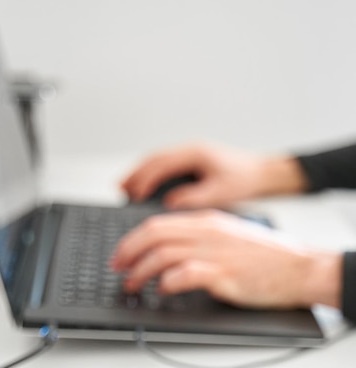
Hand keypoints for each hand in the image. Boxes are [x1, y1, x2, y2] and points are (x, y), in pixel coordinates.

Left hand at [111, 209, 341, 309]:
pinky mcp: (223, 272)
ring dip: (141, 271)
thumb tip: (170, 253)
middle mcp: (207, 232)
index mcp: (207, 222)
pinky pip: (185, 273)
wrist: (299, 267)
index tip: (122, 255)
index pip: (158, 224)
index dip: (132, 240)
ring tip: (132, 284)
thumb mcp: (230, 238)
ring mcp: (215, 251)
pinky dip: (167, 282)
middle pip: (153, 235)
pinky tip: (162, 290)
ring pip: (162, 254)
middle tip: (117, 268)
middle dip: (127, 252)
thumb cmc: (267, 258)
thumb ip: (201, 240)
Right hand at [120, 143, 308, 209]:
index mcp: (195, 153)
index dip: (145, 179)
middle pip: (153, 159)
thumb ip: (195, 197)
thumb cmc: (245, 180)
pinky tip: (143, 188)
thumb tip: (171, 204)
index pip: (162, 164)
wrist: (263, 171)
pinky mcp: (191, 161)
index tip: (133, 194)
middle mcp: (190, 150)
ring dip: (139, 174)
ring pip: (156, 161)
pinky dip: (150, 175)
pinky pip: (164, 166)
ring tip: (124, 189)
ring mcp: (189, 154)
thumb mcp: (221, 191)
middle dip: (135, 175)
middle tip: (119, 191)